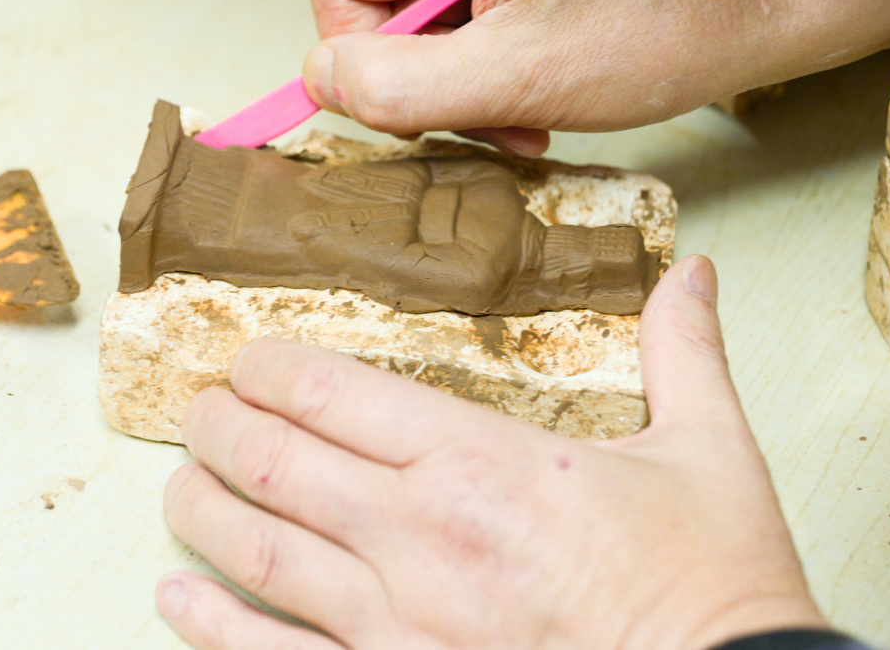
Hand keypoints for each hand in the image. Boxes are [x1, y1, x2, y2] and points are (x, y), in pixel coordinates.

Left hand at [157, 256, 828, 649]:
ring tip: (180, 484)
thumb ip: (683, 354)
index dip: (269, 369)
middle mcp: (421, 537)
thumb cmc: (711, 587)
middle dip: (220, 427)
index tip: (248, 360)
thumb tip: (695, 274)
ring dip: (202, 509)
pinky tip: (178, 599)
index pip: (333, 394)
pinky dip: (213, 626)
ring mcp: (397, 624)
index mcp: (483, 463)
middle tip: (202, 410)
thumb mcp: (709, 453)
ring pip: (257, 553)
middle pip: (275, 462)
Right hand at [302, 0, 889, 153]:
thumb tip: (316, 78)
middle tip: (487, 114)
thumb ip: (397, 85)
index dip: (361, 55)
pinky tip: (535, 73)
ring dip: (460, 65)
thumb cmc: (661, 31)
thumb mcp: (515, 79)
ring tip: (522, 103)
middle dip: (424, 67)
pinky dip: (489, 42)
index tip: (423, 106)